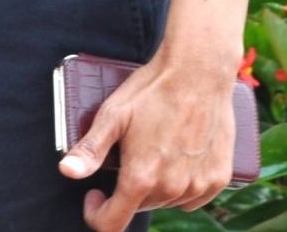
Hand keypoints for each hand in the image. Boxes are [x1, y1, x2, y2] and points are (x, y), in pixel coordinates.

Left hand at [57, 52, 235, 228]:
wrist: (199, 70)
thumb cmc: (153, 89)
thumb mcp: (113, 115)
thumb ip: (90, 149)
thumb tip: (67, 172)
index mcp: (141, 178)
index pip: (112, 224)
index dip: (96, 214)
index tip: (94, 194)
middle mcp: (171, 189)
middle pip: (139, 208)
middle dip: (127, 190)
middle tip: (128, 154)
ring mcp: (198, 185)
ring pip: (167, 201)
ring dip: (157, 186)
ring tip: (155, 150)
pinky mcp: (218, 177)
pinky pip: (194, 196)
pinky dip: (183, 184)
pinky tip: (179, 157)